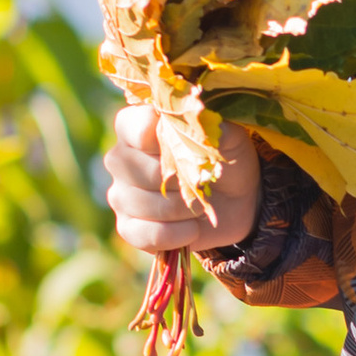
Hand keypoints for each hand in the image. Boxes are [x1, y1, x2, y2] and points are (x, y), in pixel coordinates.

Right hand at [106, 102, 259, 258]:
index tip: (185, 146)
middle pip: (139, 170)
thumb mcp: (229, 138)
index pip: (131, 127)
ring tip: (200, 205)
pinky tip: (192, 228)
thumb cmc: (225, 160)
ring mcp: (120, 194)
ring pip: (142, 204)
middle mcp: (120, 158)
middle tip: (201, 183)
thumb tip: (201, 121)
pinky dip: (176, 234)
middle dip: (180, 181)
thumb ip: (213, 127)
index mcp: (137, 126)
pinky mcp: (128, 227)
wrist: (235, 202)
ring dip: (182, 209)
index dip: (159, 139)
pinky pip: (144, 233)